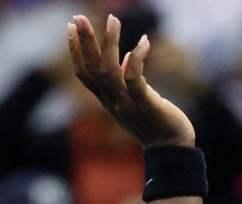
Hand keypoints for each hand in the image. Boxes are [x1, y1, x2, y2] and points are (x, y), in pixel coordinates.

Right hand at [68, 15, 194, 148]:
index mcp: (108, 99)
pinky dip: (138, 58)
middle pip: (93, 68)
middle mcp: (112, 102)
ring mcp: (127, 104)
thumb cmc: (156, 122)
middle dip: (85, 41)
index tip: (70, 28)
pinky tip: (143, 41)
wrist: (171, 148)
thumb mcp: (137, 100)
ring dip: (109, 43)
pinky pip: (135, 78)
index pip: (84, 74)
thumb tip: (128, 57)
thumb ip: (129, 79)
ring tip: (112, 20)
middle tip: (77, 17)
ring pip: (109, 71)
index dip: (75, 51)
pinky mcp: (145, 104)